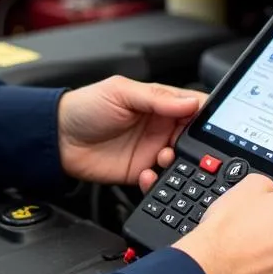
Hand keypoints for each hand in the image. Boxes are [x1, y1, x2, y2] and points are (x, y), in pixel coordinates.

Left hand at [57, 76, 204, 188]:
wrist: (58, 138)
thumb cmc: (85, 107)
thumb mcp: (121, 92)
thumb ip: (156, 98)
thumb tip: (191, 102)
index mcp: (160, 103)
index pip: (194, 107)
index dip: (206, 115)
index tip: (213, 126)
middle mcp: (160, 127)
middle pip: (193, 138)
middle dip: (197, 145)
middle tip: (186, 146)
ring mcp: (151, 151)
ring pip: (182, 162)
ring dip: (179, 163)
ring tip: (162, 158)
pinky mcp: (141, 172)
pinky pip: (161, 181)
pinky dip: (159, 181)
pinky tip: (146, 174)